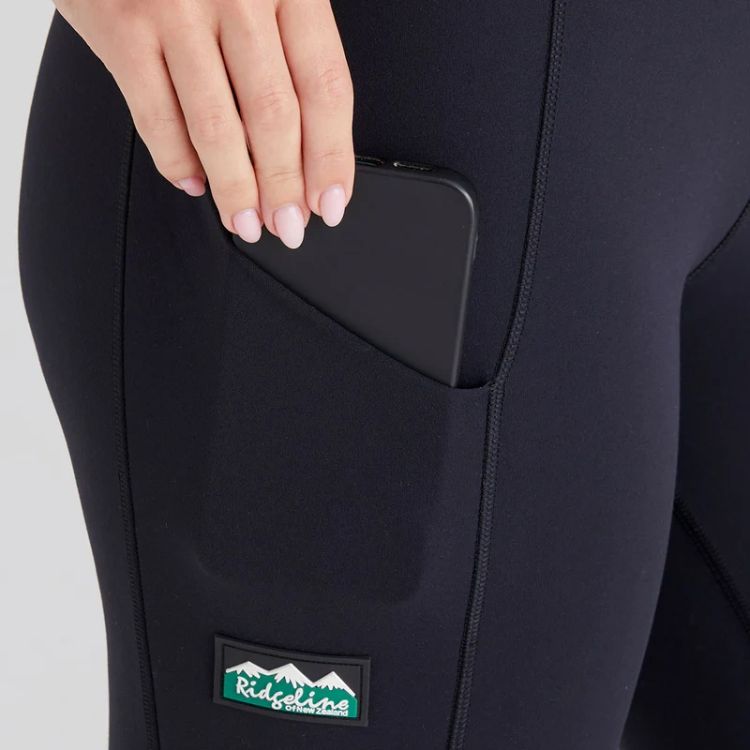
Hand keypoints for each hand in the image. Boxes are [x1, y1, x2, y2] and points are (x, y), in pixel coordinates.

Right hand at [54, 0, 354, 248]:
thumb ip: (286, 47)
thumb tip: (304, 148)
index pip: (324, 87)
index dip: (331, 157)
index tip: (331, 202)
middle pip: (274, 116)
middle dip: (284, 186)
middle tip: (289, 227)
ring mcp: (175, 10)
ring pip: (217, 125)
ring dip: (235, 188)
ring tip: (245, 223)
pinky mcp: (121, 27)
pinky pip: (155, 116)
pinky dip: (176, 162)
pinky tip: (194, 184)